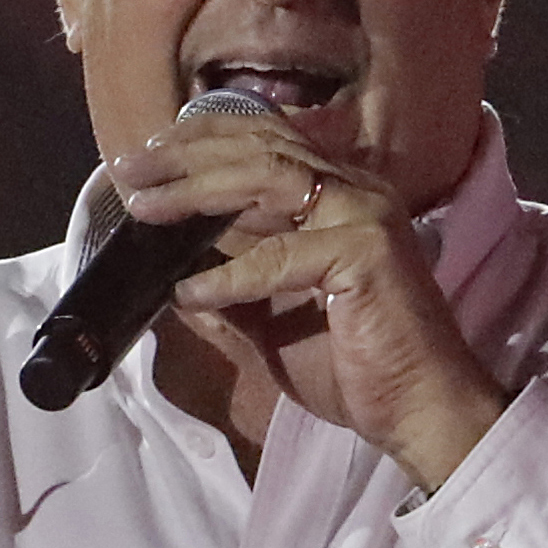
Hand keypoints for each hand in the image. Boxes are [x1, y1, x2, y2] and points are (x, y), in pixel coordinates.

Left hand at [108, 120, 508, 490]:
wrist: (418, 410)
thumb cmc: (355, 366)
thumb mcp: (272, 324)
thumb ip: (232, 293)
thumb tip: (173, 280)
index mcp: (339, 196)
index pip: (268, 140)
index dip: (204, 137)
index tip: (147, 155)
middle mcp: (356, 191)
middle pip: (260, 147)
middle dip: (187, 155)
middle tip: (129, 169)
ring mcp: (365, 215)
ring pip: (267, 179)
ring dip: (197, 191)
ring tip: (145, 209)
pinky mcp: (367, 253)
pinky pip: (281, 255)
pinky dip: (231, 274)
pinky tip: (190, 291)